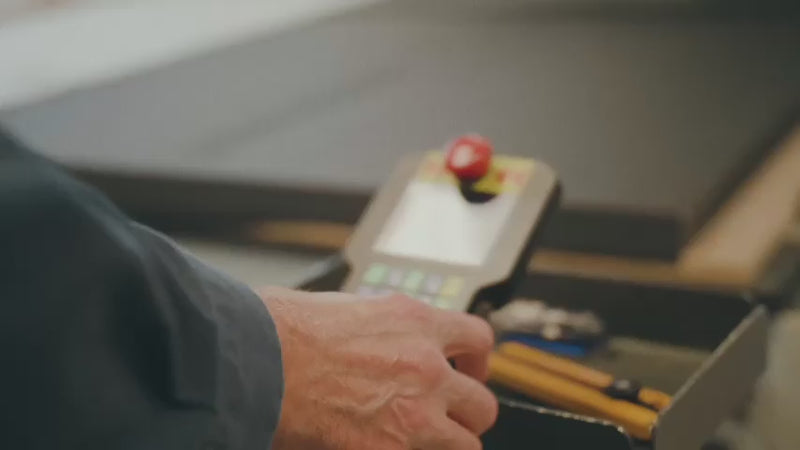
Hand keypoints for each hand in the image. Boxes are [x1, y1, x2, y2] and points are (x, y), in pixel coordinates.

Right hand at [260, 287, 497, 449]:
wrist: (255, 361)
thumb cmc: (282, 329)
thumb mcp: (344, 307)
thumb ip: (379, 326)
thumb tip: (379, 338)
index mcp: (414, 322)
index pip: (478, 339)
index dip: (477, 360)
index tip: (468, 370)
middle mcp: (426, 367)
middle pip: (482, 403)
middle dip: (467, 413)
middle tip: (450, 416)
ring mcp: (415, 414)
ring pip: (466, 443)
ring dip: (447, 444)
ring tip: (420, 441)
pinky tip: (386, 447)